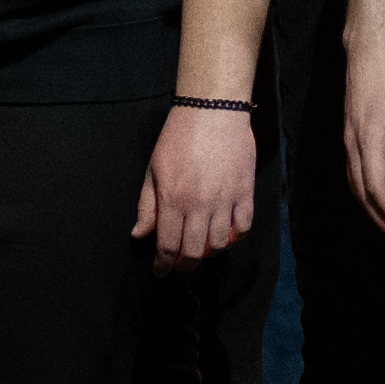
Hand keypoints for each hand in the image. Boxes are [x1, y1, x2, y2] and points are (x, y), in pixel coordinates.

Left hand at [139, 100, 259, 260]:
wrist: (212, 111)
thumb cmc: (178, 137)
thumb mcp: (153, 170)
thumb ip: (147, 206)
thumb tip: (139, 235)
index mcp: (172, 200)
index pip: (167, 246)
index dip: (163, 265)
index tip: (161, 272)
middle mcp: (199, 204)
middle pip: (194, 251)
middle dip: (186, 266)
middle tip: (181, 266)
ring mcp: (225, 199)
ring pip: (220, 244)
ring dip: (210, 254)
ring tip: (203, 250)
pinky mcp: (245, 191)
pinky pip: (244, 226)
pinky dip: (235, 237)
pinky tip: (227, 235)